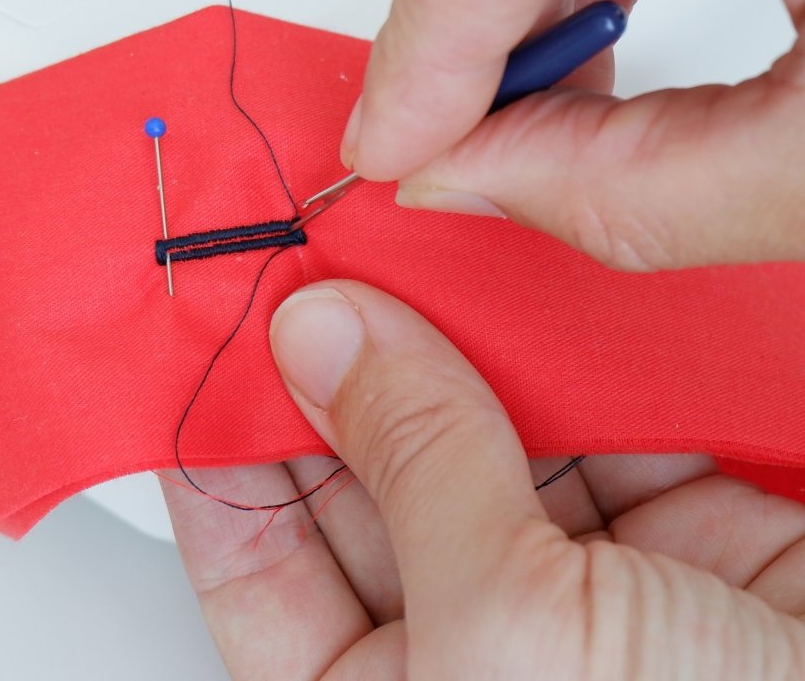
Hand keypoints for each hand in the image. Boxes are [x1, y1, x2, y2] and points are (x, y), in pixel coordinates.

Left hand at [162, 283, 804, 679]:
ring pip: (479, 434)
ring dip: (451, 341)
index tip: (206, 337)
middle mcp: (474, 655)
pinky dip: (560, 350)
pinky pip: (589, 420)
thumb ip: (413, 463)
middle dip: (344, 366)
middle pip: (370, 481)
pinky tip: (511, 280)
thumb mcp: (515, 632)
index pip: (260, 568)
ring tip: (402, 245)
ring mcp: (576, 594)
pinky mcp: (678, 538)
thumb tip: (319, 336)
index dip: (226, 449)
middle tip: (309, 258)